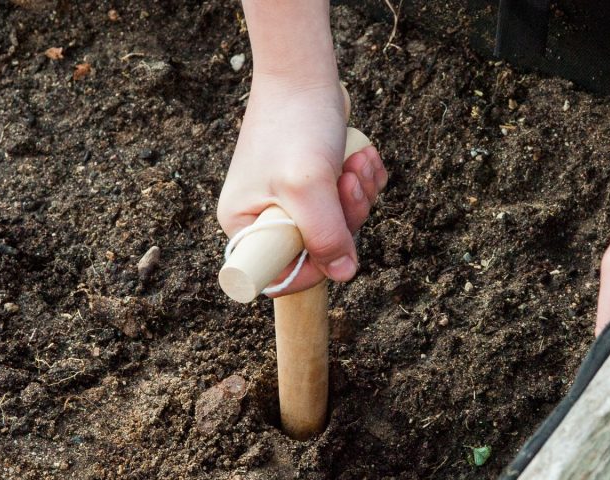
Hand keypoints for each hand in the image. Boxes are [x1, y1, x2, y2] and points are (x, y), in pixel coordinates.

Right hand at [217, 77, 387, 295]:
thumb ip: (325, 236)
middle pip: (321, 250)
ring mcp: (295, 201)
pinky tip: (362, 158)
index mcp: (245, 225)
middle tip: (347, 182)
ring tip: (355, 163)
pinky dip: (364, 182)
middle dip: (346, 217)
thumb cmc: (294, 125)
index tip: (336, 242)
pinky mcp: (320, 185)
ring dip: (360, 196)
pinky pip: (352, 202)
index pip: (279, 275)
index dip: (314, 267)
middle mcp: (267, 218)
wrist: (304, 74)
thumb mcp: (308, 187)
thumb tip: (342, 273)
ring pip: (343, 225)